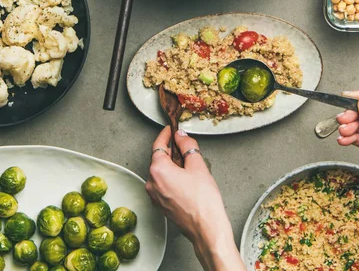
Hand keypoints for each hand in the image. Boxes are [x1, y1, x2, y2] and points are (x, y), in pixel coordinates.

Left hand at [146, 127, 245, 270]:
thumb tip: (182, 136)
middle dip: (171, 150)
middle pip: (158, 158)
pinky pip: (163, 184)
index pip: (158, 145)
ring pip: (161, 172)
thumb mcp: (198, 165)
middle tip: (184, 145)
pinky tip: (185, 178)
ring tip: (188, 164)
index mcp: (158, 170)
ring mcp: (155, 196)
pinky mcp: (161, 205)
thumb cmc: (203, 201)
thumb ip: (188, 146)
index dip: (165, 134)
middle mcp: (152, 183)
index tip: (171, 129)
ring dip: (172, 164)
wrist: (206, 229)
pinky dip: (171, 177)